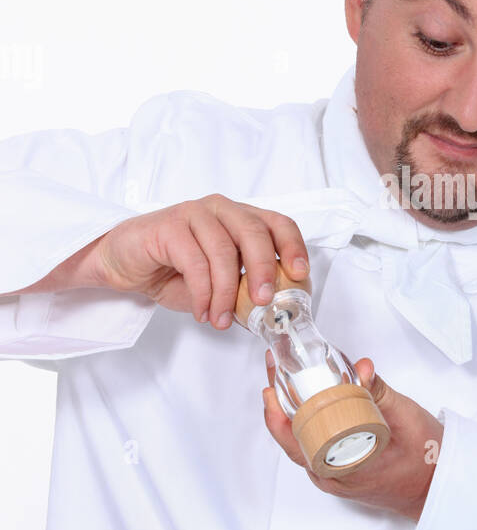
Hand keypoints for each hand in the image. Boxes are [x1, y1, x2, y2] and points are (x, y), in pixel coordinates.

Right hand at [89, 194, 309, 329]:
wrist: (123, 264)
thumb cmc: (173, 271)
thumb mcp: (216, 285)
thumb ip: (243, 293)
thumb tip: (271, 317)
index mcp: (240, 218)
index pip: (277, 223)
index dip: (292, 246)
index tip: (300, 274)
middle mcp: (221, 209)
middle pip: (255, 232)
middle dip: (263, 270)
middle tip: (263, 302)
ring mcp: (195, 213)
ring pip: (224, 250)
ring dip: (226, 292)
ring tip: (222, 319)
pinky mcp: (169, 225)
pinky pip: (195, 261)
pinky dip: (202, 292)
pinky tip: (202, 311)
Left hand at [262, 354, 443, 521]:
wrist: (438, 488)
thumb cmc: (427, 462)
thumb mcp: (406, 420)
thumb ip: (380, 393)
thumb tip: (361, 368)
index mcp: (342, 469)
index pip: (295, 442)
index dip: (277, 414)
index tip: (271, 388)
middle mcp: (331, 477)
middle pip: (292, 438)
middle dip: (280, 403)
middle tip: (277, 371)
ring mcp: (334, 477)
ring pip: (302, 442)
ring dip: (293, 411)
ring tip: (289, 379)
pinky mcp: (340, 471)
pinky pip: (314, 446)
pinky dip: (308, 422)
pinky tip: (310, 401)